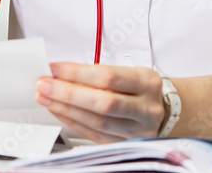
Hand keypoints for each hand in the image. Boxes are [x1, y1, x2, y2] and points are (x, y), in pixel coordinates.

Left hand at [35, 63, 164, 142]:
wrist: (167, 110)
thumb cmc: (143, 88)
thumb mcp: (131, 72)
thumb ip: (99, 73)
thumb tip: (61, 72)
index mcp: (147, 82)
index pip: (108, 77)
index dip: (78, 73)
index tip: (55, 69)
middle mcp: (145, 107)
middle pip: (103, 102)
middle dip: (68, 93)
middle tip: (45, 85)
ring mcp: (138, 129)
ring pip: (98, 122)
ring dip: (67, 109)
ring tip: (47, 98)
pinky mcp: (127, 143)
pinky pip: (96, 135)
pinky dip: (74, 123)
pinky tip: (60, 113)